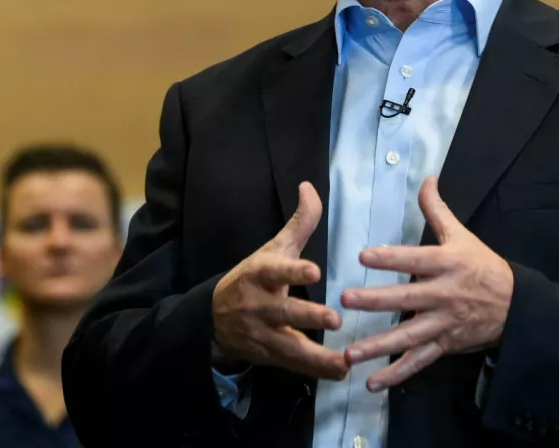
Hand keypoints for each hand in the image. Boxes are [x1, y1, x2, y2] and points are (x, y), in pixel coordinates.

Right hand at [211, 182, 347, 379]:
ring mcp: (262, 333)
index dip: (293, 270)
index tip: (314, 269)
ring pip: (289, 345)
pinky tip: (340, 371)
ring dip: (316, 354)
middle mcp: (259, 305)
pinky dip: (316, 370)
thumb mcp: (273, 249)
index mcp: (261, 273)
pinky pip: (293, 364)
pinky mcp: (269, 354)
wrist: (214, 318)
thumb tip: (309, 186)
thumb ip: (299, 222)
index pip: (275, 270)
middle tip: (334, 319)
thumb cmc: (255, 278)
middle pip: (283, 311)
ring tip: (344, 360)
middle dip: (307, 315)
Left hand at [341, 175, 513, 391]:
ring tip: (349, 352)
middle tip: (346, 300)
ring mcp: (443, 323)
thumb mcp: (462, 235)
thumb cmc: (482, 266)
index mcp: (446, 264)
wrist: (515, 304)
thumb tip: (426, 177)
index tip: (363, 256)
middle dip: (375, 301)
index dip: (390, 257)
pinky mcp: (445, 345)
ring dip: (378, 347)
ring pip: (408, 336)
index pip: (414, 259)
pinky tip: (372, 382)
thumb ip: (437, 210)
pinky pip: (419, 361)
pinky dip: (396, 374)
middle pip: (405, 298)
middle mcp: (443, 294)